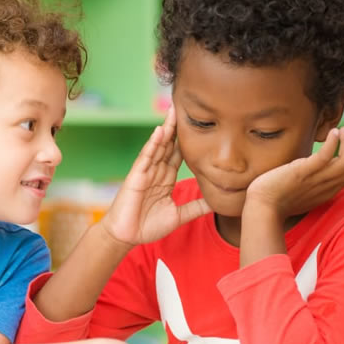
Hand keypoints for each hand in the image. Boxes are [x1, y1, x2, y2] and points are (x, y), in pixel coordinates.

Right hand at [99, 106, 211, 245]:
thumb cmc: (148, 226)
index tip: (200, 126)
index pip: (178, 155)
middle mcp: (156, 172)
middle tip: (186, 107)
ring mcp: (145, 172)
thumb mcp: (178, 216)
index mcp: (166, 179)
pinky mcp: (136, 176)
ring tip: (174, 112)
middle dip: (177, 127)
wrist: (127, 236)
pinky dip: (153, 144)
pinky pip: (146, 157)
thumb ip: (196, 207)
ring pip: (158, 147)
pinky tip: (160, 131)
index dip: (188, 141)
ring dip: (166, 130)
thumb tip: (217, 202)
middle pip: (169, 145)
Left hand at [245, 127, 343, 219]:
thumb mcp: (302, 191)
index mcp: (328, 191)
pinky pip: (326, 156)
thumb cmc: (277, 200)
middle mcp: (327, 187)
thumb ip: (312, 181)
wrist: (262, 208)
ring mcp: (316, 180)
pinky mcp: (303, 173)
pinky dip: (333, 143)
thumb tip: (311, 167)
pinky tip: (332, 132)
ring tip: (342, 130)